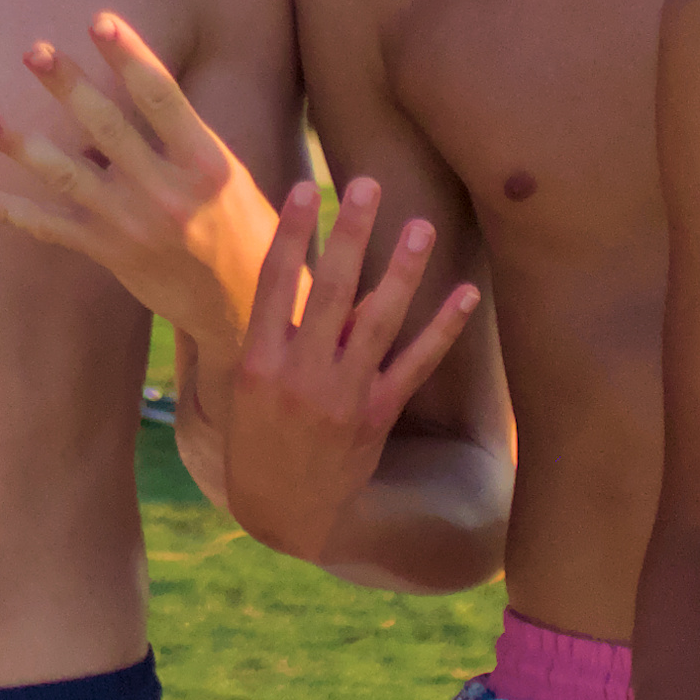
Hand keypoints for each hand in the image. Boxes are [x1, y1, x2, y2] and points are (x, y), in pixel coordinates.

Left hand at [0, 13, 277, 352]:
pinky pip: (48, 227)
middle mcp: (166, 191)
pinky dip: (7, 211)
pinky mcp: (107, 252)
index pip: (161, 97)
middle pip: (106, 127)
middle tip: (33, 51)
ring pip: (65, 175)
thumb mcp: (228, 173)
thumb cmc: (239, 224)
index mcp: (205, 161)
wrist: (242, 303)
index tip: (100, 21)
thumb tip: (118, 98)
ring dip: (19, 144)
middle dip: (67, 86)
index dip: (129, 56)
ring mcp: (131, 224)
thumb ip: (178, 137)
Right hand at [206, 175, 480, 566]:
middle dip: (351, 235)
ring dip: (403, 272)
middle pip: (330, 292)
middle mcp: (298, 375)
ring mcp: (340, 396)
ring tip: (422, 225)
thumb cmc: (254, 442)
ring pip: (378, 322)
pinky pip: (414, 365)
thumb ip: (246, 338)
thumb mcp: (234, 392)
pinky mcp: (376, 416)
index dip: (289, 234)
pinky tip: (464, 294)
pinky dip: (442, 329)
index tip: (304, 188)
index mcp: (256, 363)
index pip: (274, 285)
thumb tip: (246, 283)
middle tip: (368, 184)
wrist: (284, 515)